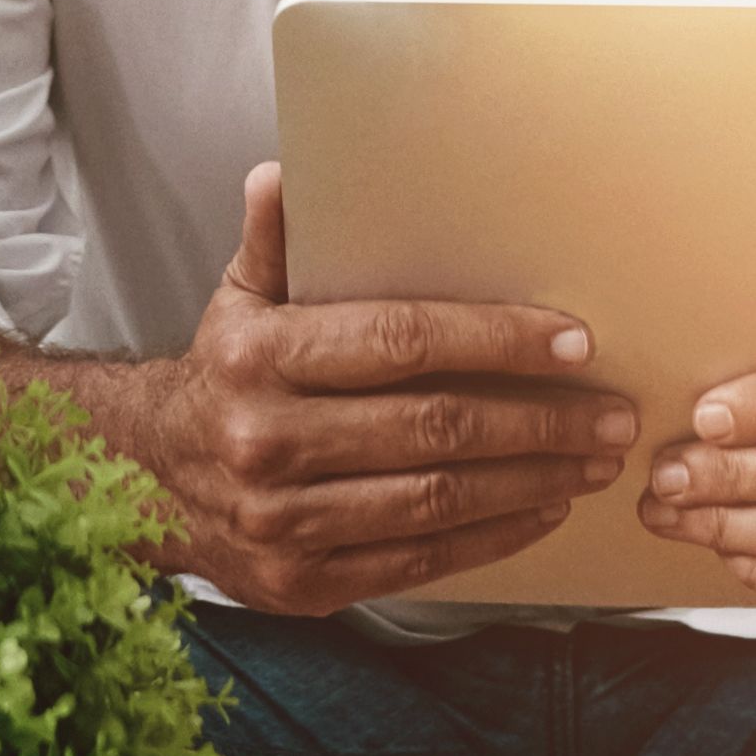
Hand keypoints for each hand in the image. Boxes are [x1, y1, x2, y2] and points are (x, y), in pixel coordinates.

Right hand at [122, 165, 636, 615]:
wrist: (143, 483)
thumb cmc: (224, 377)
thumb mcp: (238, 300)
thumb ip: (275, 240)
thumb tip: (279, 173)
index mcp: (259, 358)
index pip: (401, 342)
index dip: (495, 341)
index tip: (572, 343)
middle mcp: (268, 441)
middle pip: (434, 429)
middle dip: (540, 422)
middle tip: (612, 415)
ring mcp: (285, 522)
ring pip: (437, 501)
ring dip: (532, 483)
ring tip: (594, 463)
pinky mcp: (305, 582)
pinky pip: (419, 561)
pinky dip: (491, 538)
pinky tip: (541, 511)